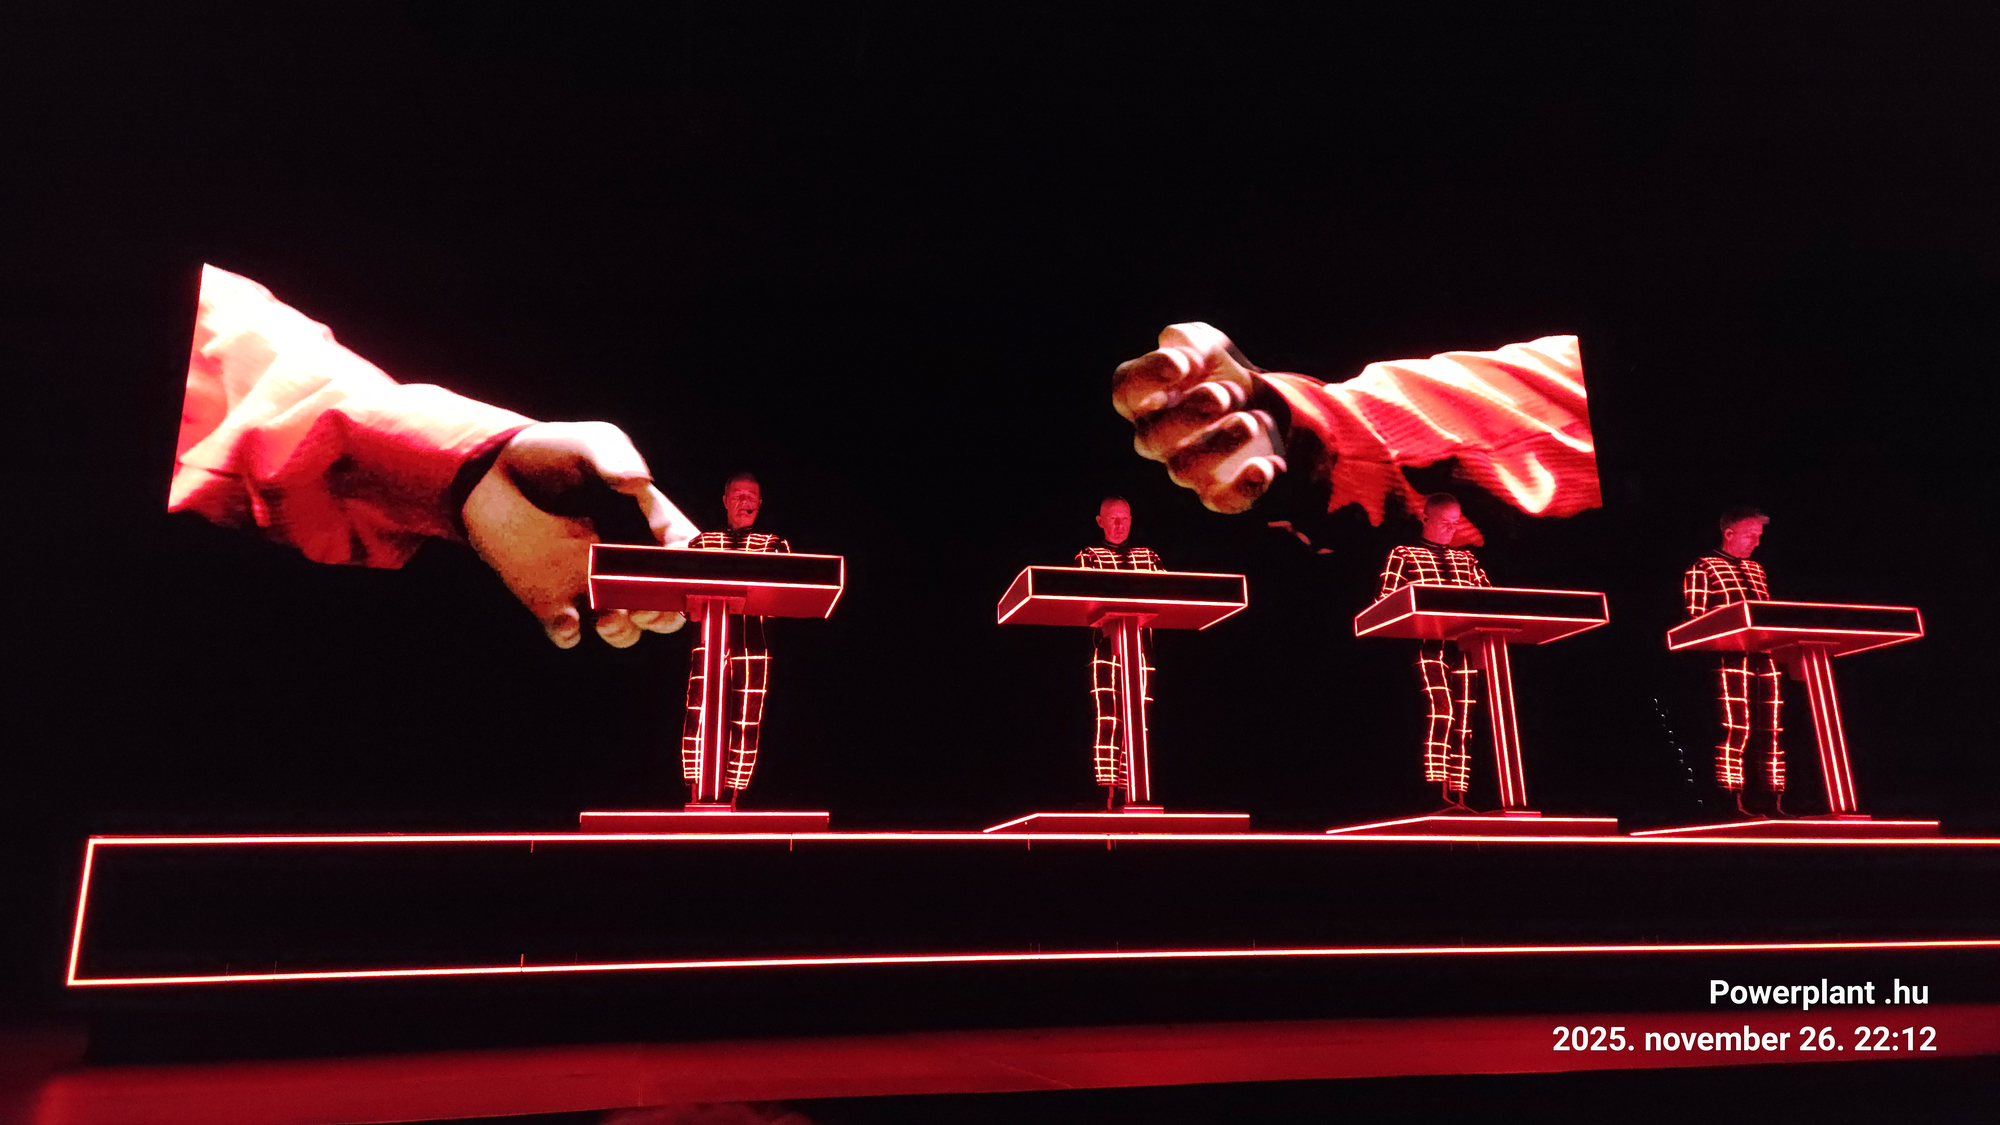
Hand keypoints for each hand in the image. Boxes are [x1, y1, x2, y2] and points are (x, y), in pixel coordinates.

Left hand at [462, 421, 700, 648]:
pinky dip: (570, 634)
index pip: (681, 552)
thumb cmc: (550, 452)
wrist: (489, 468)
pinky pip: (566, 631)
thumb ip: (615, 457)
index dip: (689, 565)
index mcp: (644, 524)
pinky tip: (566, 619)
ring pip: (623, 627)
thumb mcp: (590, 442)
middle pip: (663, 603)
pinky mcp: (547, 598)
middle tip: (651, 607)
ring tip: (609, 618)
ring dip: (625, 631)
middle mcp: (622, 560)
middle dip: (666, 613)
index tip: (682, 567)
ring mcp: (586, 582)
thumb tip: (638, 482)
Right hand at [1112, 323, 1286, 512]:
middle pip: (1151, 440)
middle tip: (1222, 394)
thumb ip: (1191, 341)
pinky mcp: (1220, 492)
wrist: (1266, 407)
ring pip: (1184, 470)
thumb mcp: (1209, 347)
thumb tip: (1176, 345)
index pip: (1126, 391)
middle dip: (1187, 415)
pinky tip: (1267, 466)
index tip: (1183, 364)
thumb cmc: (1222, 374)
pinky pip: (1222, 501)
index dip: (1148, 378)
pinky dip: (1245, 487)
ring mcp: (1187, 468)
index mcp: (1147, 399)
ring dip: (1219, 444)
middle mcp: (1157, 438)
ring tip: (1251, 420)